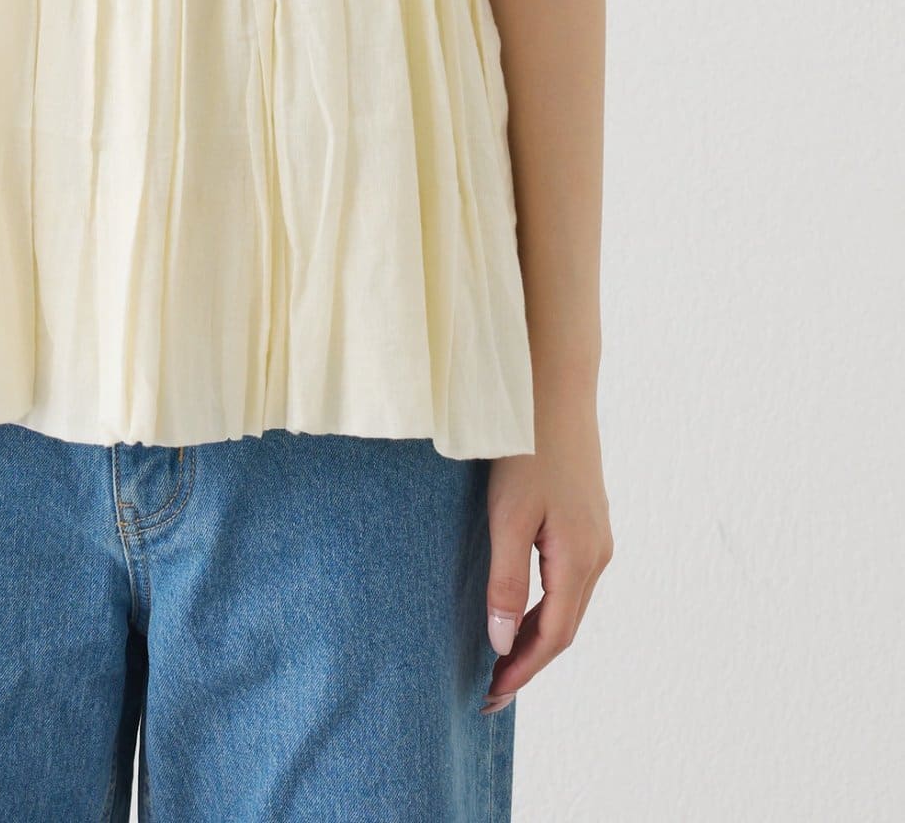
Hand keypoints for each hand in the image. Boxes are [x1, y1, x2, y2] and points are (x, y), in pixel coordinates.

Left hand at [481, 389, 612, 711]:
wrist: (554, 389)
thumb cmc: (525, 448)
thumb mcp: (507, 516)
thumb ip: (506, 581)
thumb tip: (502, 643)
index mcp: (580, 560)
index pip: (552, 638)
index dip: (521, 672)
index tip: (489, 699)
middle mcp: (598, 555)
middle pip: (564, 627)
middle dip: (528, 662)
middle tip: (489, 691)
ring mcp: (597, 536)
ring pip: (569, 605)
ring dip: (537, 636)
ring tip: (501, 660)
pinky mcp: (588, 520)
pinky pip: (570, 581)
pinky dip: (546, 607)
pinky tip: (523, 608)